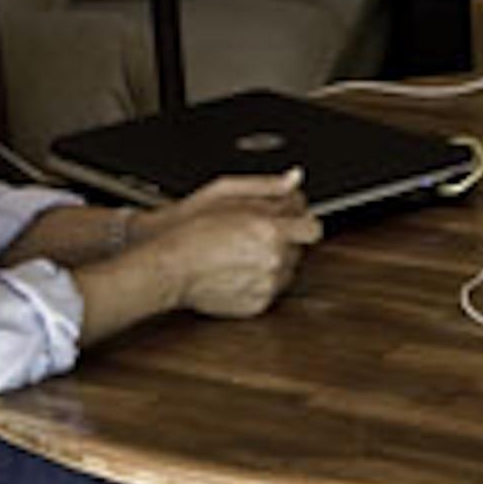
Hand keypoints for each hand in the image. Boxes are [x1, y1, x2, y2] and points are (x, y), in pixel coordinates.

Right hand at [139, 170, 323, 317]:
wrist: (169, 268)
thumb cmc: (190, 230)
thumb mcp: (225, 193)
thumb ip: (267, 186)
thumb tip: (294, 179)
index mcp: (270, 230)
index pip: (312, 228)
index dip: (301, 223)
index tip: (292, 222)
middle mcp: (273, 260)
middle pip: (298, 250)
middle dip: (282, 241)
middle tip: (252, 236)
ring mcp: (267, 285)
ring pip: (286, 271)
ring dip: (272, 262)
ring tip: (240, 254)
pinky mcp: (258, 304)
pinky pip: (271, 290)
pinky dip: (259, 281)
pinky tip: (236, 271)